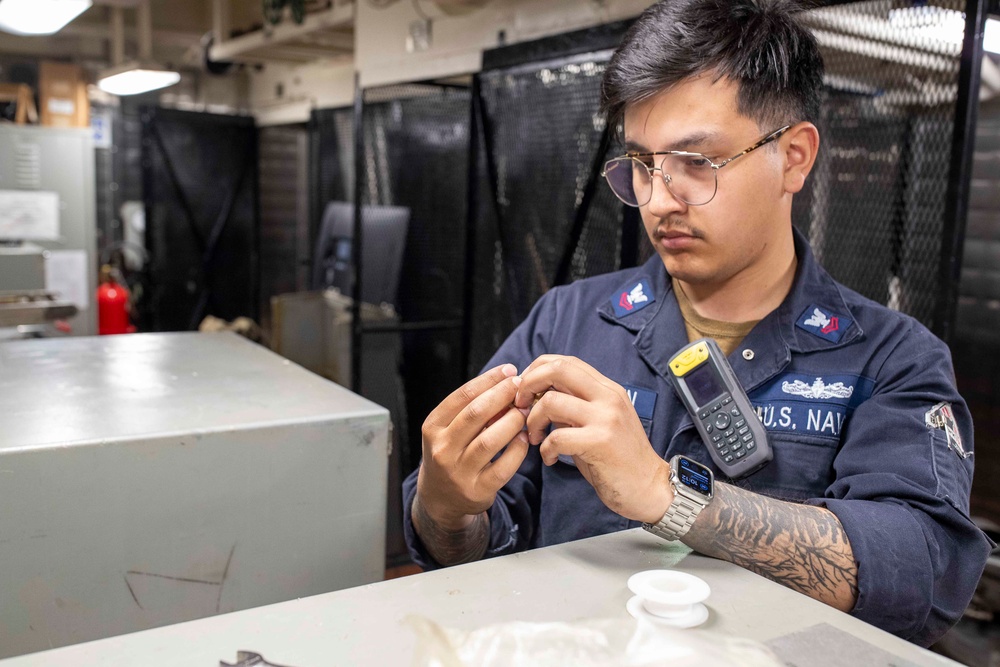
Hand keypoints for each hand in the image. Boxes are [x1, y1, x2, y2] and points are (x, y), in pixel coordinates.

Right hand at [416, 363, 528, 530]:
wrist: (441, 497)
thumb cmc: (451, 452)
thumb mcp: (449, 428)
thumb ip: (471, 408)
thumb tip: (507, 382)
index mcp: (433, 427)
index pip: (462, 396)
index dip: (489, 380)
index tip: (509, 371)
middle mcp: (442, 449)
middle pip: (475, 414)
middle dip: (502, 396)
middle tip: (521, 387)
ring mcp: (458, 472)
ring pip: (489, 441)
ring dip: (511, 422)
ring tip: (525, 412)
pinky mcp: (476, 490)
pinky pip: (502, 467)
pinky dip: (517, 450)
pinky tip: (524, 438)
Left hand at [513, 355, 671, 523]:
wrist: (648, 487)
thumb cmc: (617, 458)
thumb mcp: (598, 422)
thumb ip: (573, 405)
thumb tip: (537, 395)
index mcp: (607, 389)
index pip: (566, 361)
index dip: (537, 370)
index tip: (525, 389)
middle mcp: (608, 397)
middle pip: (558, 370)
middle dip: (528, 384)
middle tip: (520, 406)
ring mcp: (606, 418)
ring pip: (551, 402)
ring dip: (532, 421)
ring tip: (534, 438)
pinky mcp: (600, 442)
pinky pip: (556, 437)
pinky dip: (545, 449)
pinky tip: (550, 458)